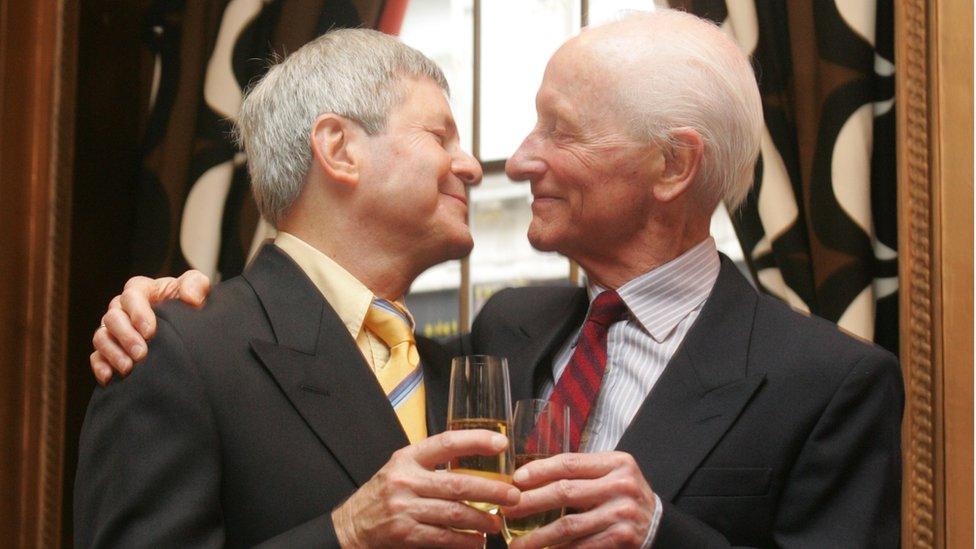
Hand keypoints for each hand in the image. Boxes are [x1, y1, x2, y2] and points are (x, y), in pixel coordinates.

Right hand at [90, 270, 210, 384]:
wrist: (189, 326)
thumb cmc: (191, 302)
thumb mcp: (198, 288)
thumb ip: (196, 285)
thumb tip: (190, 297)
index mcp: (141, 291)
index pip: (131, 295)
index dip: (137, 312)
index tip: (150, 331)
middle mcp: (122, 309)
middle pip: (112, 318)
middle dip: (125, 336)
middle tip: (141, 354)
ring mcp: (114, 330)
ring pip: (101, 337)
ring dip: (112, 353)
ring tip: (128, 368)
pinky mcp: (110, 350)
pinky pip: (96, 357)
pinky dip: (100, 367)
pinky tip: (110, 377)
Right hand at [332, 429, 520, 547]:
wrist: (349, 527)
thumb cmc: (382, 496)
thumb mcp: (400, 470)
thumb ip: (431, 465)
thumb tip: (475, 464)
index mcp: (407, 458)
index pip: (447, 443)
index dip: (476, 441)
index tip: (502, 443)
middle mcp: (405, 480)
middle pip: (458, 483)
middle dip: (492, 490)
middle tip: (513, 495)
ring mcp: (404, 508)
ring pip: (454, 513)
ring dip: (481, 519)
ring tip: (497, 522)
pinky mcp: (404, 533)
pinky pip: (443, 537)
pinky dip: (464, 541)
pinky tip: (477, 542)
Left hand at [504, 451, 654, 548]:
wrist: (660, 525)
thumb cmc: (627, 497)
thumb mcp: (614, 474)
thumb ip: (584, 472)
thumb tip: (534, 475)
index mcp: (616, 463)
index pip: (570, 463)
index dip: (540, 470)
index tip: (517, 479)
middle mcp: (621, 485)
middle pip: (565, 491)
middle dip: (531, 502)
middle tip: (507, 509)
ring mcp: (622, 513)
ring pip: (569, 525)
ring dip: (538, 536)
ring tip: (517, 543)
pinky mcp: (622, 537)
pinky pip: (582, 546)